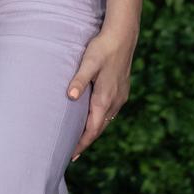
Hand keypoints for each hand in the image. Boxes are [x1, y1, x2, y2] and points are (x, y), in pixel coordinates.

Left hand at [67, 27, 135, 159]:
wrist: (123, 37)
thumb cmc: (102, 48)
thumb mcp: (88, 62)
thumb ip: (79, 79)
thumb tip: (70, 96)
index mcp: (104, 98)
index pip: (92, 129)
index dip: (82, 143)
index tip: (71, 155)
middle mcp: (114, 102)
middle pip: (99, 128)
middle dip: (86, 141)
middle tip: (72, 154)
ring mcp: (120, 97)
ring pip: (105, 120)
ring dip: (93, 130)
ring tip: (80, 139)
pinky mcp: (121, 91)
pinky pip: (110, 111)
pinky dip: (100, 119)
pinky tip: (94, 117)